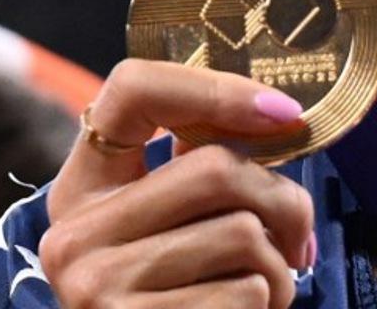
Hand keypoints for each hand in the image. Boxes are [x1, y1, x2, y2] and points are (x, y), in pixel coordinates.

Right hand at [39, 60, 315, 308]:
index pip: (133, 89)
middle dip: (284, 200)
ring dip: (282, 264)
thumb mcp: (171, 224)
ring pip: (244, 232)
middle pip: (215, 168)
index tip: (284, 111)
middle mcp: (75, 233)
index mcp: (84, 188)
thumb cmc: (182, 292)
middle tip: (300, 235)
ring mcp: (96, 286)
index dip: (217, 88)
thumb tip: (278, 117)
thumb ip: (202, 172)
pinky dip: (271, 301)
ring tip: (270, 284)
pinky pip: (247, 291)